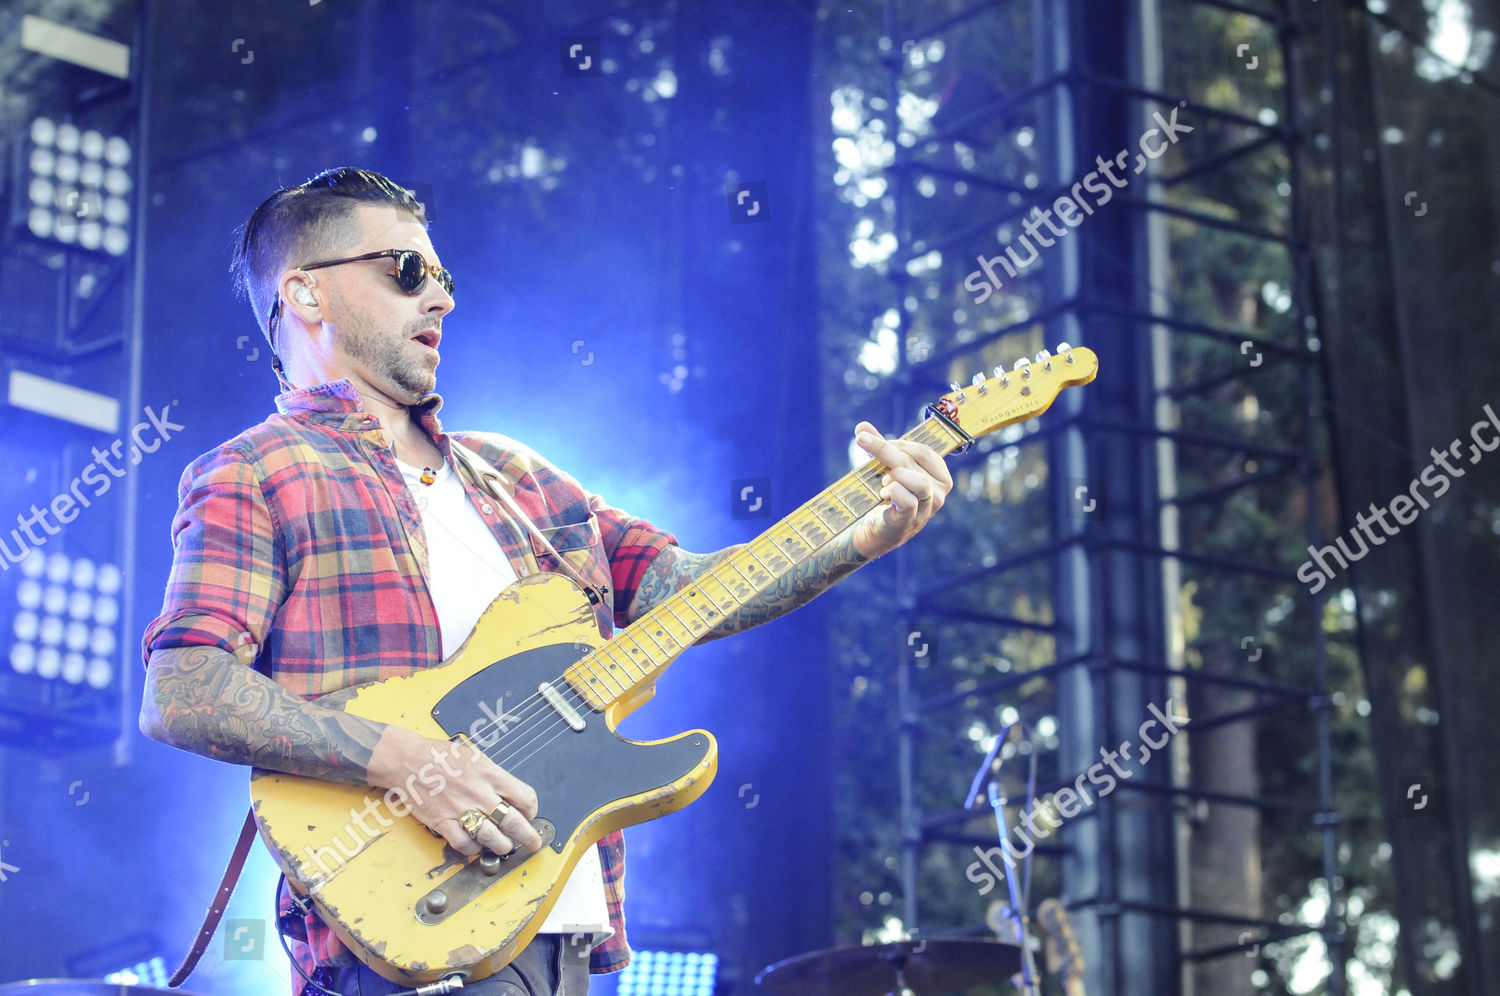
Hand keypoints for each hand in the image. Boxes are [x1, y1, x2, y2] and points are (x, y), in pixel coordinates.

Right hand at [368, 726, 543, 856]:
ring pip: (492, 838)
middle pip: (513, 822)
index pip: (525, 798)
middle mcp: (478, 792)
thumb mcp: (476, 758)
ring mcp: (461, 809)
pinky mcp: (443, 822)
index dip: (532, 811)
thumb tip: (512, 796)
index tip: (529, 815)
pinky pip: (465, 844)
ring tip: (504, 846)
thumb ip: (495, 777)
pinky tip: (477, 844)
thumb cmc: (440, 757)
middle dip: (527, 836)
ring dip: (502, 846)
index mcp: (490, 774)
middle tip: (532, 842)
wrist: (407, 760)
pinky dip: (474, 849)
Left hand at [850, 420, 952, 558]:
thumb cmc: (885, 496)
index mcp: (939, 477)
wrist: (875, 530)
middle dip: (887, 450)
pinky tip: (883, 494)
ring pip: (920, 483)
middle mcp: (939, 494)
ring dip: (896, 475)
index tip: (876, 441)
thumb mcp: (885, 469)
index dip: (900, 442)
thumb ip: (879, 448)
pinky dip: (893, 492)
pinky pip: (907, 501)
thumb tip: (861, 425)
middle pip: (916, 462)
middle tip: (862, 441)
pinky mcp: (909, 522)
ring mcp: (927, 510)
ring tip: (883, 481)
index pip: (926, 451)